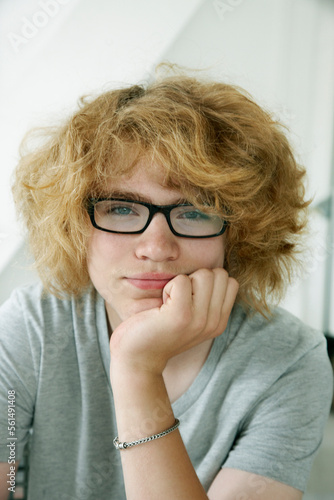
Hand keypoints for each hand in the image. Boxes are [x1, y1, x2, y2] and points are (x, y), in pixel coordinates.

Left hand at [109, 268, 238, 375]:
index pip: (230, 282)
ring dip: (182, 282)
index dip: (208, 281)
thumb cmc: (159, 331)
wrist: (137, 359)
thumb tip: (213, 272)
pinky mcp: (180, 315)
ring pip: (204, 274)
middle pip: (219, 274)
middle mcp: (213, 323)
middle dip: (197, 278)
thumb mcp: (192, 319)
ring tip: (170, 302)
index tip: (190, 298)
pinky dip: (168, 286)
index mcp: (219, 322)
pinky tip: (161, 305)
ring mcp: (199, 320)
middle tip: (179, 299)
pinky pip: (182, 280)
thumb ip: (207, 300)